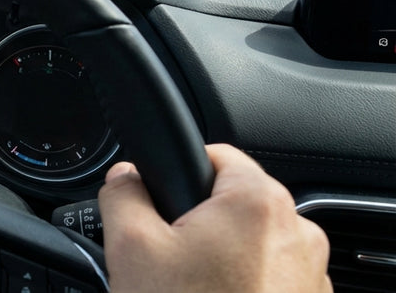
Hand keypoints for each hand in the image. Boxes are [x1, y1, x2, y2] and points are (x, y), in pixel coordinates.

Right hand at [99, 144, 331, 292]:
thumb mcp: (129, 248)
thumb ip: (122, 194)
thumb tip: (124, 177)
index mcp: (256, 202)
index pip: (215, 155)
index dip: (177, 175)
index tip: (159, 205)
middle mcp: (297, 233)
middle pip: (233, 204)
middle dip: (197, 225)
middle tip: (166, 261)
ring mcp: (310, 276)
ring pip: (251, 246)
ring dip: (221, 259)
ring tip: (188, 291)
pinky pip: (269, 281)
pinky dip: (242, 288)